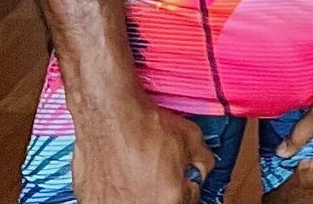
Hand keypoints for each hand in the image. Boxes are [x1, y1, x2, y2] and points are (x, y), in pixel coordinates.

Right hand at [73, 101, 213, 203]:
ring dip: (140, 194)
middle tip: (160, 175)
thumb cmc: (143, 125)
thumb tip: (203, 169)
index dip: (188, 185)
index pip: (190, 200)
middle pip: (163, 203)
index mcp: (171, 198)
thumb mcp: (191, 136)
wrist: (109, 116)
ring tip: (137, 173)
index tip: (183, 180)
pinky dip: (117, 194)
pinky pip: (111, 202)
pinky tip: (120, 176)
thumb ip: (202, 160)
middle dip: (166, 191)